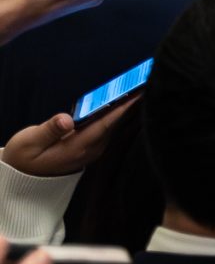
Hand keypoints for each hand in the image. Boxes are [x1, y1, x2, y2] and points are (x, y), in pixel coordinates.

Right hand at [3, 100, 131, 178]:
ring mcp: (92, 150)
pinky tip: (121, 103)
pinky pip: (107, 129)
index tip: (137, 93)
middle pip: (114, 124)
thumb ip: (49, 130)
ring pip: (113, 126)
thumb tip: (66, 119)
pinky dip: (115, 115)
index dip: (122, 109)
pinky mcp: (89, 148)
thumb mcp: (28, 143)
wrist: (22, 179)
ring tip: (137, 88)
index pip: (104, 124)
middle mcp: (89, 150)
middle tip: (143, 83)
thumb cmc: (23, 159)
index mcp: (76, 147)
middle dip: (128, 105)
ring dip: (124, 109)